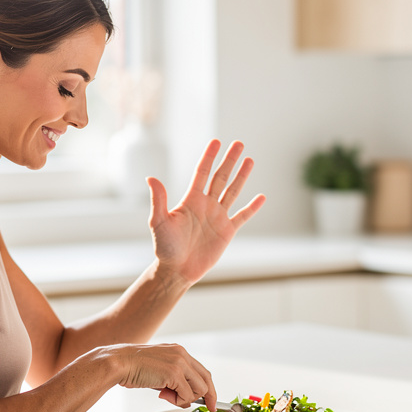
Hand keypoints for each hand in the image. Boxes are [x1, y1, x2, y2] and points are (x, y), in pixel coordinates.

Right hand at [106, 343, 216, 408]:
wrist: (120, 363)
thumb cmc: (133, 367)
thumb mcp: (159, 371)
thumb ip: (174, 381)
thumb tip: (185, 398)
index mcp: (178, 351)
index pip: (201, 371)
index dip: (208, 387)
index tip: (210, 400)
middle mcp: (182, 354)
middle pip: (206, 379)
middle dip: (208, 396)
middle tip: (207, 407)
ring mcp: (180, 363)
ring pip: (199, 389)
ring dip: (185, 398)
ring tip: (166, 395)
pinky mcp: (174, 373)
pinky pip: (186, 395)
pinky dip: (178, 401)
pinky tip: (163, 395)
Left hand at [148, 140, 265, 285]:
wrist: (177, 270)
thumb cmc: (165, 247)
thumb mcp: (159, 222)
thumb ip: (159, 200)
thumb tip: (151, 178)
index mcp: (191, 200)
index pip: (202, 173)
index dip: (209, 157)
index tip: (216, 142)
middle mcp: (206, 205)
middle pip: (220, 177)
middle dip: (229, 160)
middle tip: (238, 143)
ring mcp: (217, 217)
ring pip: (232, 192)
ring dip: (241, 176)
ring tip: (250, 160)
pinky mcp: (227, 232)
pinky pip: (242, 216)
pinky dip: (252, 207)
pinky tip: (261, 197)